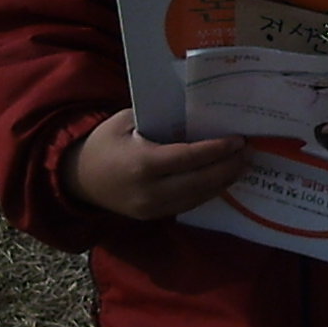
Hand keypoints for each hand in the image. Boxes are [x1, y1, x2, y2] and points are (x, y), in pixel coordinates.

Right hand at [61, 108, 249, 219]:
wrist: (77, 178)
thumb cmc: (105, 142)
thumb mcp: (128, 120)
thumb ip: (162, 118)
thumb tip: (199, 110)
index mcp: (143, 163)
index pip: (190, 158)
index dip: (218, 150)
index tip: (239, 140)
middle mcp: (149, 190)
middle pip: (200, 181)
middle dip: (229, 167)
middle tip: (250, 151)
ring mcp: (151, 208)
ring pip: (198, 196)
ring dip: (224, 181)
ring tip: (244, 164)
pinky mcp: (153, 216)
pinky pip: (188, 204)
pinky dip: (209, 191)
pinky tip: (223, 178)